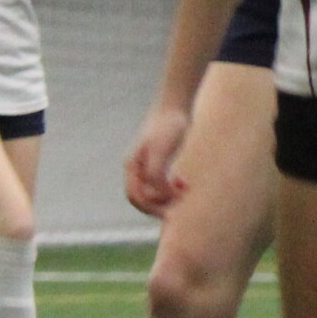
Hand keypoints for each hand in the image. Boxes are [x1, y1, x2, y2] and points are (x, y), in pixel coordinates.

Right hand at [124, 103, 191, 217]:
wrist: (176, 105)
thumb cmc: (169, 126)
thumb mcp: (162, 151)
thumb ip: (156, 174)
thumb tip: (158, 194)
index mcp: (132, 165)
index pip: (136, 197)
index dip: (151, 208)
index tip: (170, 212)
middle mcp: (136, 167)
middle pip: (142, 197)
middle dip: (159, 205)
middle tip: (179, 208)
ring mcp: (146, 163)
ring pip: (152, 191)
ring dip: (167, 197)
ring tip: (184, 193)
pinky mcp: (159, 160)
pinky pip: (161, 182)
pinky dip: (171, 187)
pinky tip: (183, 184)